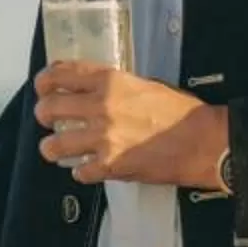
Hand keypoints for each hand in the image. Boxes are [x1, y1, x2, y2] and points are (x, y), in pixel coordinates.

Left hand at [31, 64, 227, 188]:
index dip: (44, 81)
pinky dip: (81, 172)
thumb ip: (114, 87)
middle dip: (43, 114)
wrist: (205, 142)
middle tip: (47, 120)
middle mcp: (102, 107)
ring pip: (54, 145)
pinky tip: (88, 168)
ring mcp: (103, 137)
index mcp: (111, 82)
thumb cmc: (182, 113)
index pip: (61, 74)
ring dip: (52, 148)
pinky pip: (79, 172)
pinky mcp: (110, 165)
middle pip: (49, 108)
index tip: (42, 87)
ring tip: (56, 149)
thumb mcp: (145, 85)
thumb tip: (89, 90)